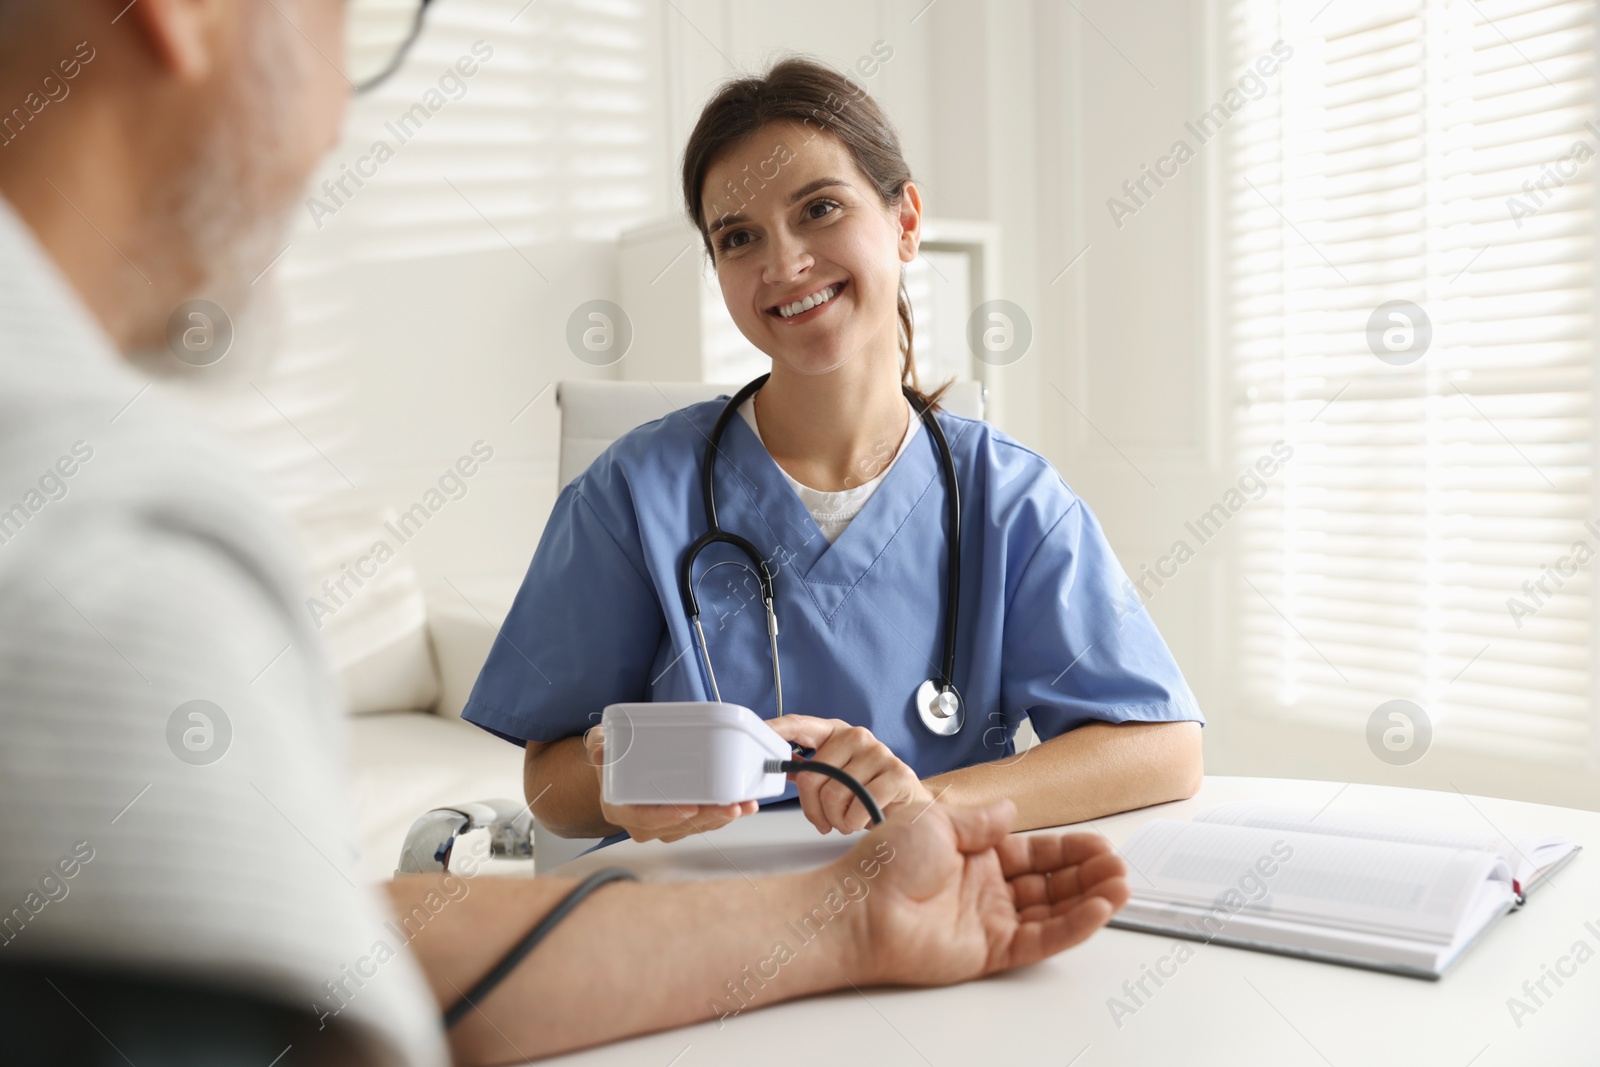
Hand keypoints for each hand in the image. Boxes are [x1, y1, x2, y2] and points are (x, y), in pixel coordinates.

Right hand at [584, 727, 758, 843]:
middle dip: (707, 817)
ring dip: (722, 817)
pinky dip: (724, 815)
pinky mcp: (682, 821)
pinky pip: (705, 822)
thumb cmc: (613, 757)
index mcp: (620, 809)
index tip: (690, 808)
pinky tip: (743, 804)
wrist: (618, 770)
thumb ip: (601, 746)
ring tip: (744, 804)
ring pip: (696, 827)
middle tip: (730, 806)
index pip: (644, 819)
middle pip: (678, 826)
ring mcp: (664, 825)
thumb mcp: (602, 746)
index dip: (668, 816)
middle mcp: (642, 824)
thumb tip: (601, 750)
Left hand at [766, 715, 933, 833]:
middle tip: (824, 820)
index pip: (800, 725)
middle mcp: (856, 736)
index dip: (776, 729)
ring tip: (847, 819)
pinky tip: (862, 820)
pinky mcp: (897, 773)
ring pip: (834, 794)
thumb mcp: (834, 776)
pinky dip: (854, 823)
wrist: (909, 807)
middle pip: (812, 775)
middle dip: (813, 808)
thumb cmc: (867, 792)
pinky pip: (857, 807)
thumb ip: (807, 770)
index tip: (757, 733)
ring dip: (836, 819)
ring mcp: (879, 752)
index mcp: (836, 733)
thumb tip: (774, 767)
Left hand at [840, 799, 1129, 984]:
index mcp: (976, 855)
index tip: (1100, 845)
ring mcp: (991, 921)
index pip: (1036, 853)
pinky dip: (1072, 926)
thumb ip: (981, 821)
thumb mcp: (937, 821)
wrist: (859, 908)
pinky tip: (1098, 909)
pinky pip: (1041, 939)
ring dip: (1089, 900)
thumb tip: (1010, 809)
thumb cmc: (885, 864)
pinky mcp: (991, 951)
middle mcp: (987, 889)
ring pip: (1053, 912)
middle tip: (1119, 867)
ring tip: (1120, 886)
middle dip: (1088, 874)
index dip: (1069, 850)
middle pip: (1052, 883)